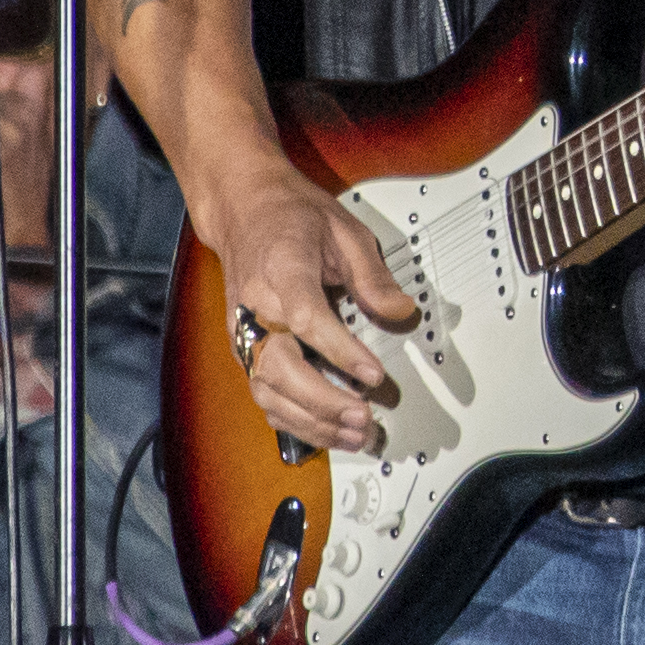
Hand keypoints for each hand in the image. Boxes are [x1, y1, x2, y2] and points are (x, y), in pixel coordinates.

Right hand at [198, 163, 417, 453]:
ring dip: (312, 420)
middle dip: (324, 400)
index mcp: (281, 270)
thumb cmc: (291, 217)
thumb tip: (402, 312)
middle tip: (365, 417)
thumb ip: (372, 275)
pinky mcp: (243, 350)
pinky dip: (294, 420)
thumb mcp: (344, 231)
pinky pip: (264, 395)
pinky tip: (327, 431)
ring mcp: (243, 332)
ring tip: (355, 435)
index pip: (307, 320)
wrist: (243, 210)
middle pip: (280, 366)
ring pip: (268, 391)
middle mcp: (255, 307)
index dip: (341, 352)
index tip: (374, 375)